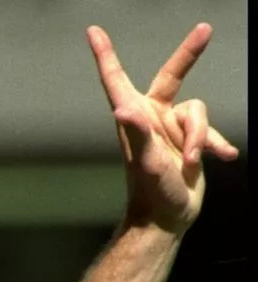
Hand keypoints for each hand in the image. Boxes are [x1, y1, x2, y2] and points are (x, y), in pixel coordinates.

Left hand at [87, 23, 238, 233]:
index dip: (106, 55)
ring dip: (201, 137)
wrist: (168, 218)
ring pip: (199, 111)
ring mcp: (170, 129)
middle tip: (205, 30)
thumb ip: (137, 133)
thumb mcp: (147, 161)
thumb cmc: (151, 193)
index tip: (94, 32)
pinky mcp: (188, 140)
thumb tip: (123, 111)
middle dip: (189, 54)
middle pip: (173, 76)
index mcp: (134, 118)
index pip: (117, 80)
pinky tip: (222, 158)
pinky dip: (216, 144)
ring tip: (190, 163)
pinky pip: (210, 131)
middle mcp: (150, 118)